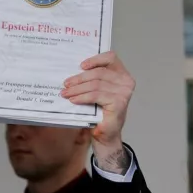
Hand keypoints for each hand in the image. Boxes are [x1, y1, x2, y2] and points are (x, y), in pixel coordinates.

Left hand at [61, 50, 134, 168]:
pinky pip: (96, 95)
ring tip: (66, 93)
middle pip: (99, 73)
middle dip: (79, 78)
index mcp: (122, 75)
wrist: (106, 134)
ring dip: (78, 89)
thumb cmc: (101, 111)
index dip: (95, 59)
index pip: (111, 58)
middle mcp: (127, 82)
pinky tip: (73, 100)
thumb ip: (93, 78)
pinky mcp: (119, 103)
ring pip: (96, 84)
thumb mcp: (98, 90)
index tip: (80, 66)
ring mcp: (124, 93)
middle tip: (66, 84)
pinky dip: (82, 97)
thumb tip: (74, 68)